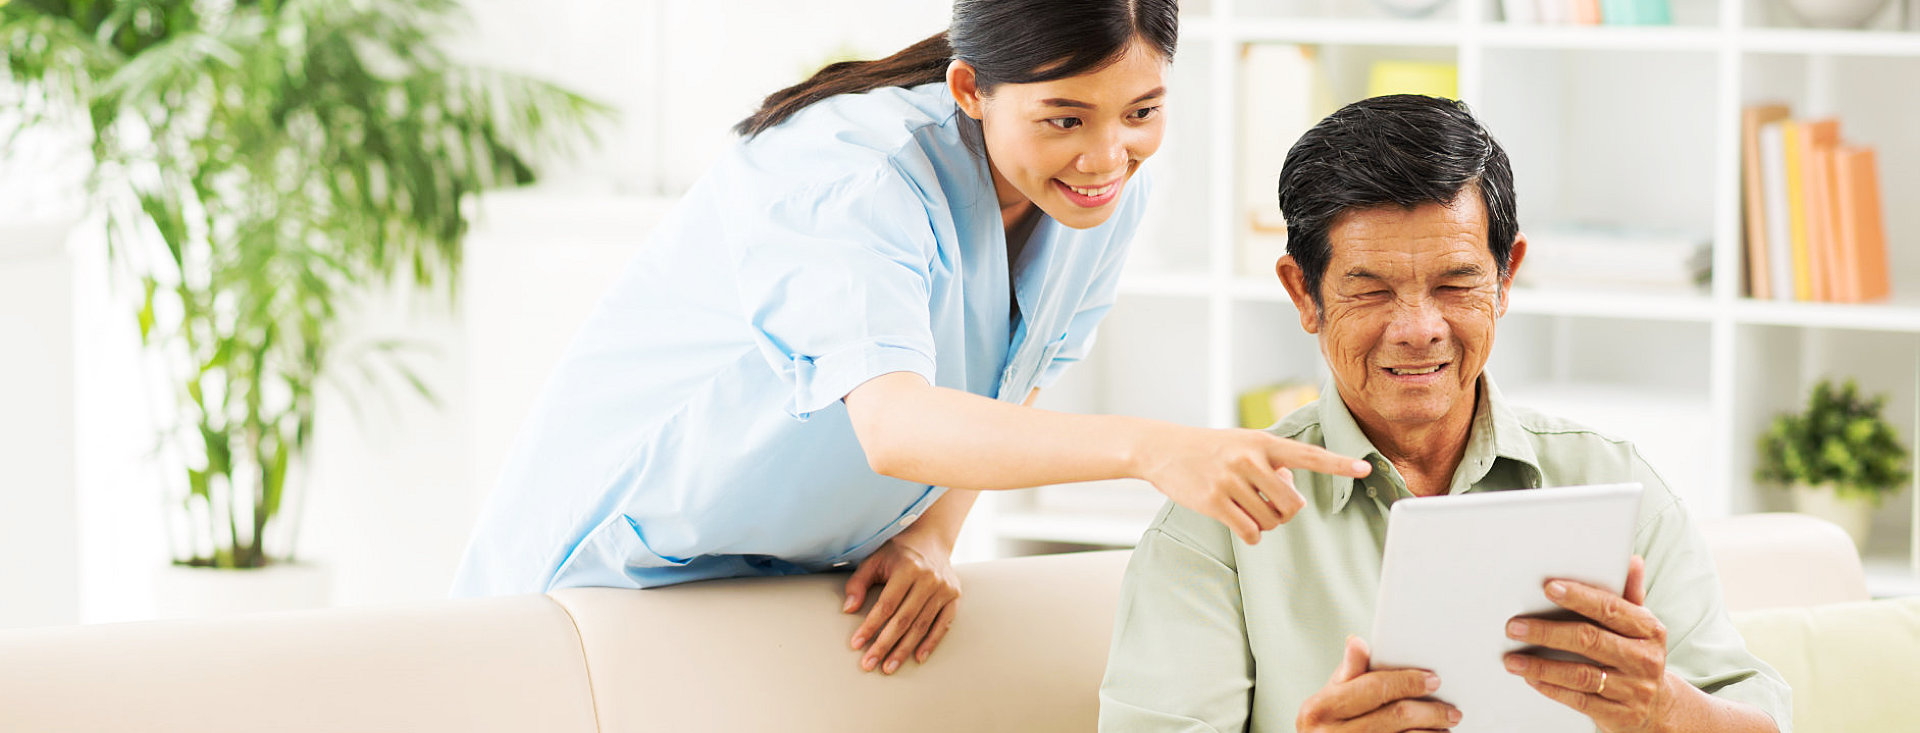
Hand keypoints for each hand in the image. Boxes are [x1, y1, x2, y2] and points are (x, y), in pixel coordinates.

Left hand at [841, 530, 960, 673]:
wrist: (931, 540)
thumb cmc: (897, 553)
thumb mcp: (874, 560)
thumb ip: (859, 582)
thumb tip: (849, 608)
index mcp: (907, 568)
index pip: (886, 605)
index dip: (871, 626)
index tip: (857, 644)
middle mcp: (928, 579)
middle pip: (904, 619)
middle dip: (884, 644)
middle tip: (869, 664)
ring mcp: (944, 589)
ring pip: (921, 625)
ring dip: (904, 649)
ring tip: (888, 667)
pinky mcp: (954, 597)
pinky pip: (943, 624)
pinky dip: (931, 642)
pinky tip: (917, 657)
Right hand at [1134, 425, 1368, 544]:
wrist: (1162, 449)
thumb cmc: (1210, 448)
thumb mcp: (1243, 443)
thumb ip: (1270, 462)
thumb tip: (1291, 490)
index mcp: (1262, 442)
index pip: (1308, 455)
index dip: (1337, 464)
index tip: (1365, 468)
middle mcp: (1249, 460)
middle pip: (1292, 503)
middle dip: (1286, 512)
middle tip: (1271, 506)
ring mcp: (1230, 481)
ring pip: (1271, 520)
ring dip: (1265, 524)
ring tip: (1248, 511)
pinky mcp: (1214, 502)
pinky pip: (1250, 532)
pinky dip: (1252, 535)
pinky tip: (1242, 526)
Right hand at [1297, 635, 1462, 731]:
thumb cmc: (1327, 721)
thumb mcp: (1330, 695)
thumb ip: (1349, 671)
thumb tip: (1357, 641)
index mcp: (1321, 708)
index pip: (1374, 688)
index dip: (1407, 682)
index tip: (1433, 679)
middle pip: (1395, 716)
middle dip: (1429, 712)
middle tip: (1452, 711)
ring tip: (1446, 726)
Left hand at [1504, 555, 1678, 732]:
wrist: (1657, 707)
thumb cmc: (1636, 655)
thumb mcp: (1639, 626)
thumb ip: (1629, 594)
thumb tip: (1631, 559)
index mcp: (1649, 630)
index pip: (1610, 608)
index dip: (1579, 597)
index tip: (1548, 588)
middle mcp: (1644, 659)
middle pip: (1590, 640)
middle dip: (1547, 632)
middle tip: (1514, 627)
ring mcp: (1634, 689)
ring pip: (1581, 674)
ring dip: (1541, 666)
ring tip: (1512, 659)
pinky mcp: (1620, 715)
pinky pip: (1580, 700)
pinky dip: (1551, 688)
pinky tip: (1531, 679)